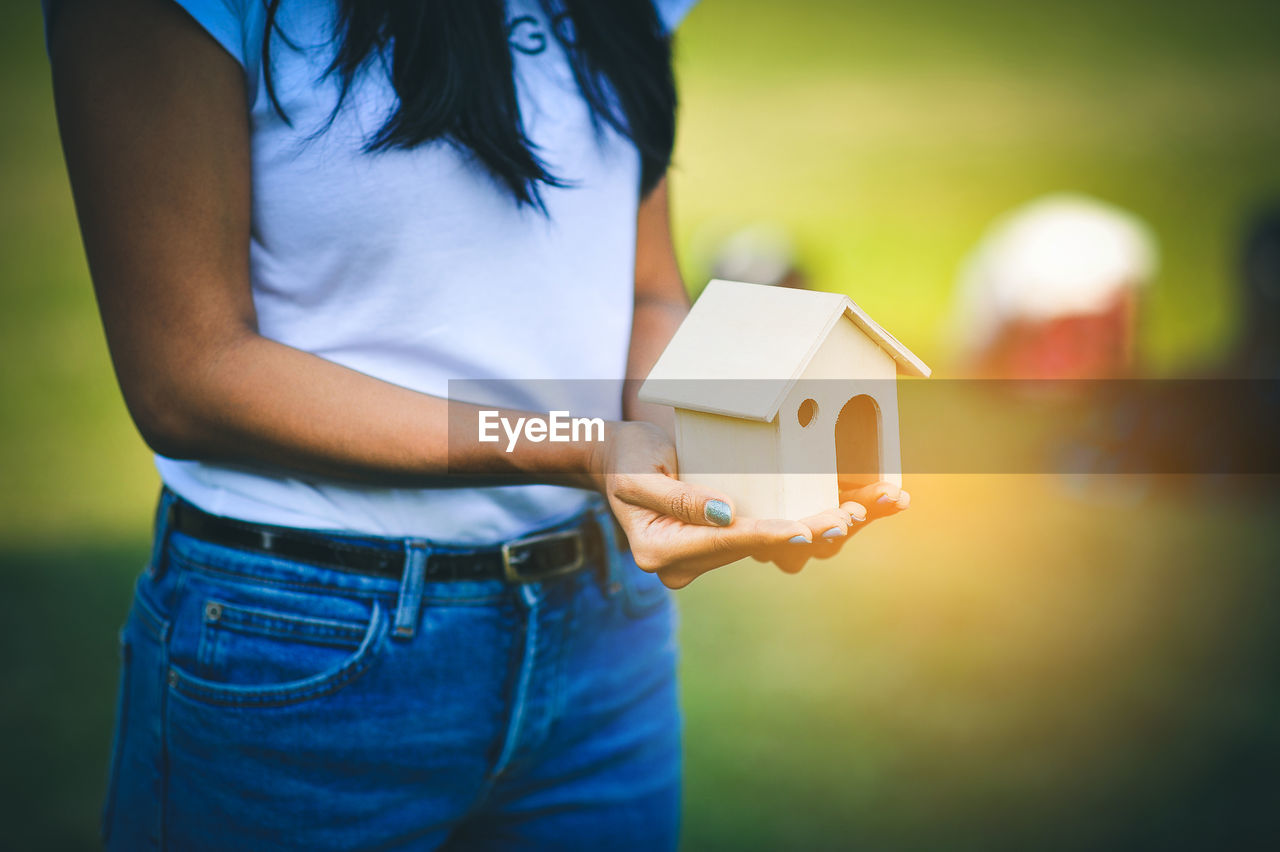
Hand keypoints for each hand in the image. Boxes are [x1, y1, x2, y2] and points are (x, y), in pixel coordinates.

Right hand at [590, 422, 887, 587]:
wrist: (616, 462)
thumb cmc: (625, 460)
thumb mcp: (641, 474)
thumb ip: (679, 498)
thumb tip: (727, 515)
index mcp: (664, 553)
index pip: (728, 542)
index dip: (770, 534)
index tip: (807, 531)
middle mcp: (692, 564)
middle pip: (765, 549)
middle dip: (817, 530)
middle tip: (858, 514)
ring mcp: (713, 556)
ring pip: (782, 546)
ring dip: (833, 527)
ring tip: (881, 505)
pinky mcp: (732, 541)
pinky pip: (779, 534)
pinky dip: (821, 519)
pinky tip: (866, 506)